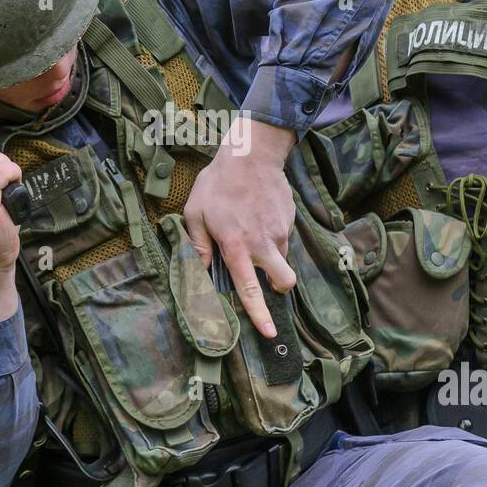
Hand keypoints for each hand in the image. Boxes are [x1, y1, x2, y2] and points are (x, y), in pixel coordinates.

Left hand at [183, 116, 297, 336]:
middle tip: (265, 280)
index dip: (259, 314)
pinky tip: (258, 215)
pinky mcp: (290, 220)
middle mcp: (263, 244)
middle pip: (283, 282)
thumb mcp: (196, 211)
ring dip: (270, 256)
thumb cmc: (218, 183)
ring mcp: (280, 232)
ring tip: (251, 231)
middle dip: (278, 289)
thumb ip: (197, 244)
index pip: (250, 288)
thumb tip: (199, 270)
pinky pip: (283, 238)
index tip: (269, 332)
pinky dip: (272, 235)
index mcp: (237, 246)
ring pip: (282, 258)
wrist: (252, 154)